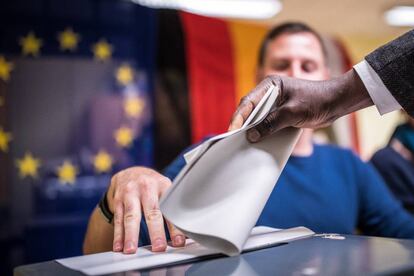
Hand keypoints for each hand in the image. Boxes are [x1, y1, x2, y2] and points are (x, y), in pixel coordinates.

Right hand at [106, 167, 184, 253]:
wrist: (130, 172)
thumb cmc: (152, 185)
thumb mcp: (164, 188)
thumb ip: (172, 207)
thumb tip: (185, 233)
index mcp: (162, 185)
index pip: (170, 208)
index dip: (175, 226)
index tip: (179, 241)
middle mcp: (146, 187)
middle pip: (152, 212)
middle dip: (156, 231)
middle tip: (159, 247)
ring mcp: (130, 193)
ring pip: (131, 216)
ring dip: (131, 235)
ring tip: (131, 250)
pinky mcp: (118, 200)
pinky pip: (118, 219)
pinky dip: (118, 235)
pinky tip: (119, 246)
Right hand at [229, 69, 372, 141]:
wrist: (336, 102)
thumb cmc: (316, 101)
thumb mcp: (292, 113)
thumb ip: (271, 123)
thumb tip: (252, 136)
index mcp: (271, 85)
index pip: (249, 101)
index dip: (239, 117)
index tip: (233, 130)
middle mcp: (270, 92)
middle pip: (250, 109)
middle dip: (242, 124)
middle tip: (233, 139)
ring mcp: (275, 103)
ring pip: (257, 117)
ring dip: (252, 129)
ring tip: (243, 142)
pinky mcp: (281, 112)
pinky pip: (267, 122)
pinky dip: (262, 131)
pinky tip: (258, 141)